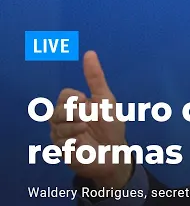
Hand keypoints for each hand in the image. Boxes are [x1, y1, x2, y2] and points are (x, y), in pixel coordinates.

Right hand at [49, 51, 131, 188]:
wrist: (115, 152)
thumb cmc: (110, 125)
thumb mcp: (106, 100)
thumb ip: (95, 78)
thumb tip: (89, 52)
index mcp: (73, 105)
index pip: (64, 95)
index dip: (73, 97)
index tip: (85, 99)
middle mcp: (64, 119)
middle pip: (57, 110)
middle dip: (73, 112)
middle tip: (88, 117)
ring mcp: (61, 135)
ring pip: (57, 127)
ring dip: (73, 126)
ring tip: (85, 128)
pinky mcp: (62, 152)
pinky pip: (59, 143)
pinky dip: (71, 141)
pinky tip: (81, 142)